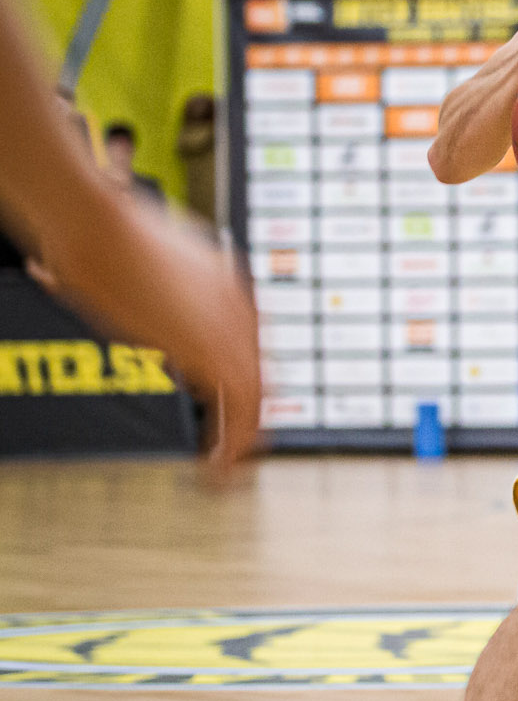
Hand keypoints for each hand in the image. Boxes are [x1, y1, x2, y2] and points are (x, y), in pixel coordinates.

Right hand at [74, 203, 263, 472]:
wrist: (101, 229)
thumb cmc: (100, 235)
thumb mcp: (129, 261)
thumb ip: (134, 282)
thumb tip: (73, 279)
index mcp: (227, 284)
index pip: (249, 343)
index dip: (242, 378)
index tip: (231, 407)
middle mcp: (240, 308)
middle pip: (260, 372)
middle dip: (251, 414)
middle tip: (236, 447)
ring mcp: (232, 330)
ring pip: (257, 397)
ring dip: (244, 438)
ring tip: (225, 471)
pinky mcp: (214, 354)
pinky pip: (242, 410)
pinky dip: (234, 443)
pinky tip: (217, 469)